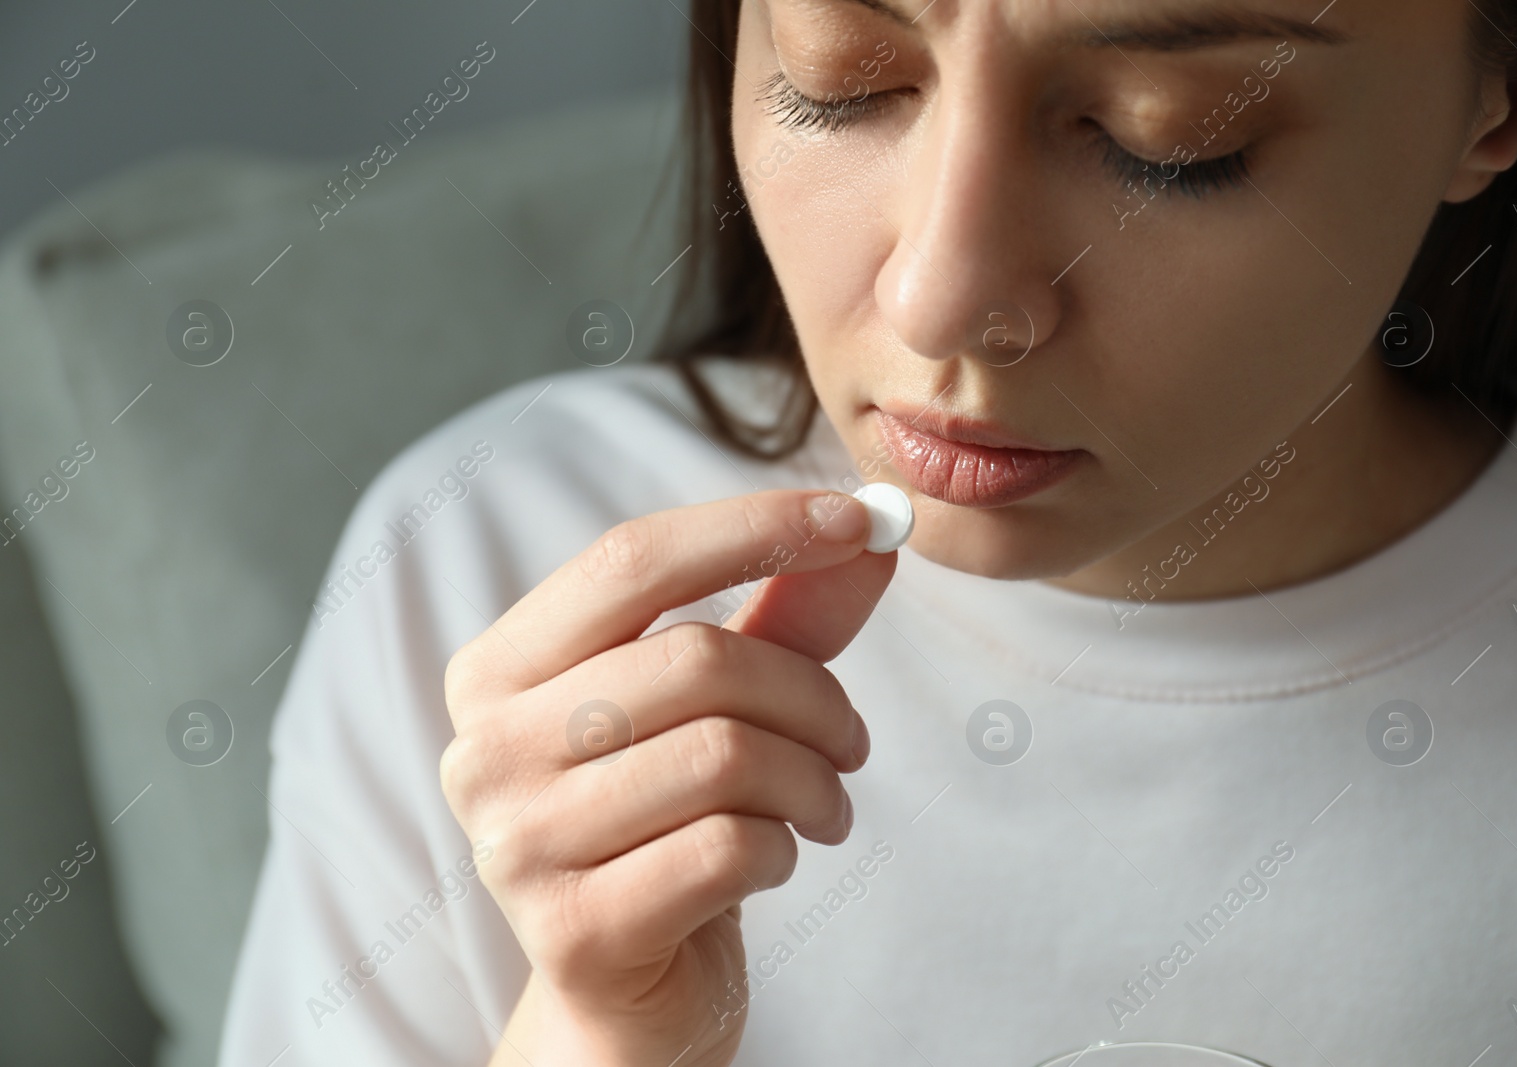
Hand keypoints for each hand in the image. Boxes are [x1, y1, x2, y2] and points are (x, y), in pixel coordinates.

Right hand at [440, 488, 895, 1066]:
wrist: (630, 987)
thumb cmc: (669, 821)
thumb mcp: (717, 704)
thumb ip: (785, 613)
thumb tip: (876, 531)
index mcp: (499, 667)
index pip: (633, 558)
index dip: (755, 528)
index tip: (859, 522)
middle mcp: (485, 747)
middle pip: (697, 661)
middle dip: (814, 695)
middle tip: (853, 738)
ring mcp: (517, 843)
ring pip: (724, 755)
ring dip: (814, 779)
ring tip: (825, 804)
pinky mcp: (572, 930)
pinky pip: (727, 848)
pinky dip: (784, 846)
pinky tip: (775, 858)